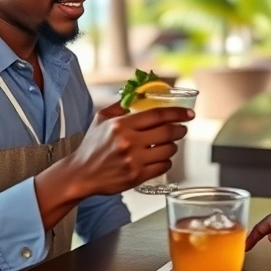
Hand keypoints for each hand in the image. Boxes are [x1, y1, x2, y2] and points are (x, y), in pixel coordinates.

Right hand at [67, 104, 192, 195]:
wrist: (81, 174)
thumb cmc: (91, 146)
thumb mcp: (101, 119)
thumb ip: (120, 105)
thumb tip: (138, 94)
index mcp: (121, 125)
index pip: (157, 115)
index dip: (177, 113)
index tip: (189, 113)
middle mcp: (128, 142)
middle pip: (167, 132)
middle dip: (180, 129)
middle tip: (182, 129)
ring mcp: (133, 160)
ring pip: (168, 150)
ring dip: (173, 146)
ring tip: (168, 144)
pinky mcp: (137, 176)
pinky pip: (163, 166)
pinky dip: (167, 161)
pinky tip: (161, 158)